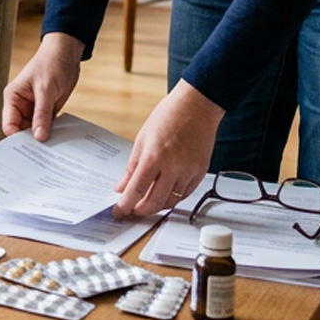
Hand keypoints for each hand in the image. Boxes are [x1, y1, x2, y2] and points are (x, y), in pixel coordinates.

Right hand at [3, 32, 84, 139]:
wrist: (66, 53)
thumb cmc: (51, 63)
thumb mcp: (46, 90)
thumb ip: (42, 114)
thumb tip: (39, 137)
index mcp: (12, 98)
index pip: (9, 125)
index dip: (18, 138)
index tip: (31, 149)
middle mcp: (20, 106)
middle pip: (21, 131)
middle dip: (31, 140)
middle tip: (44, 152)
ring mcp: (33, 109)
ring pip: (34, 131)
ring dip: (43, 137)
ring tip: (53, 147)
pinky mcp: (46, 111)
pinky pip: (46, 127)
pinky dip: (52, 132)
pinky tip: (59, 138)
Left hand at [111, 81, 224, 219]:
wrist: (197, 106)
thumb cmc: (168, 117)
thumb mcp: (142, 140)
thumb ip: (132, 167)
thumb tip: (122, 187)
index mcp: (154, 157)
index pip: (136, 190)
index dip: (125, 205)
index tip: (118, 212)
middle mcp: (173, 167)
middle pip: (155, 201)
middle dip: (141, 210)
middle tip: (132, 210)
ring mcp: (189, 171)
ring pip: (171, 201)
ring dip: (157, 206)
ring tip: (146, 202)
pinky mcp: (200, 172)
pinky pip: (185, 194)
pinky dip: (173, 197)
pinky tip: (164, 193)